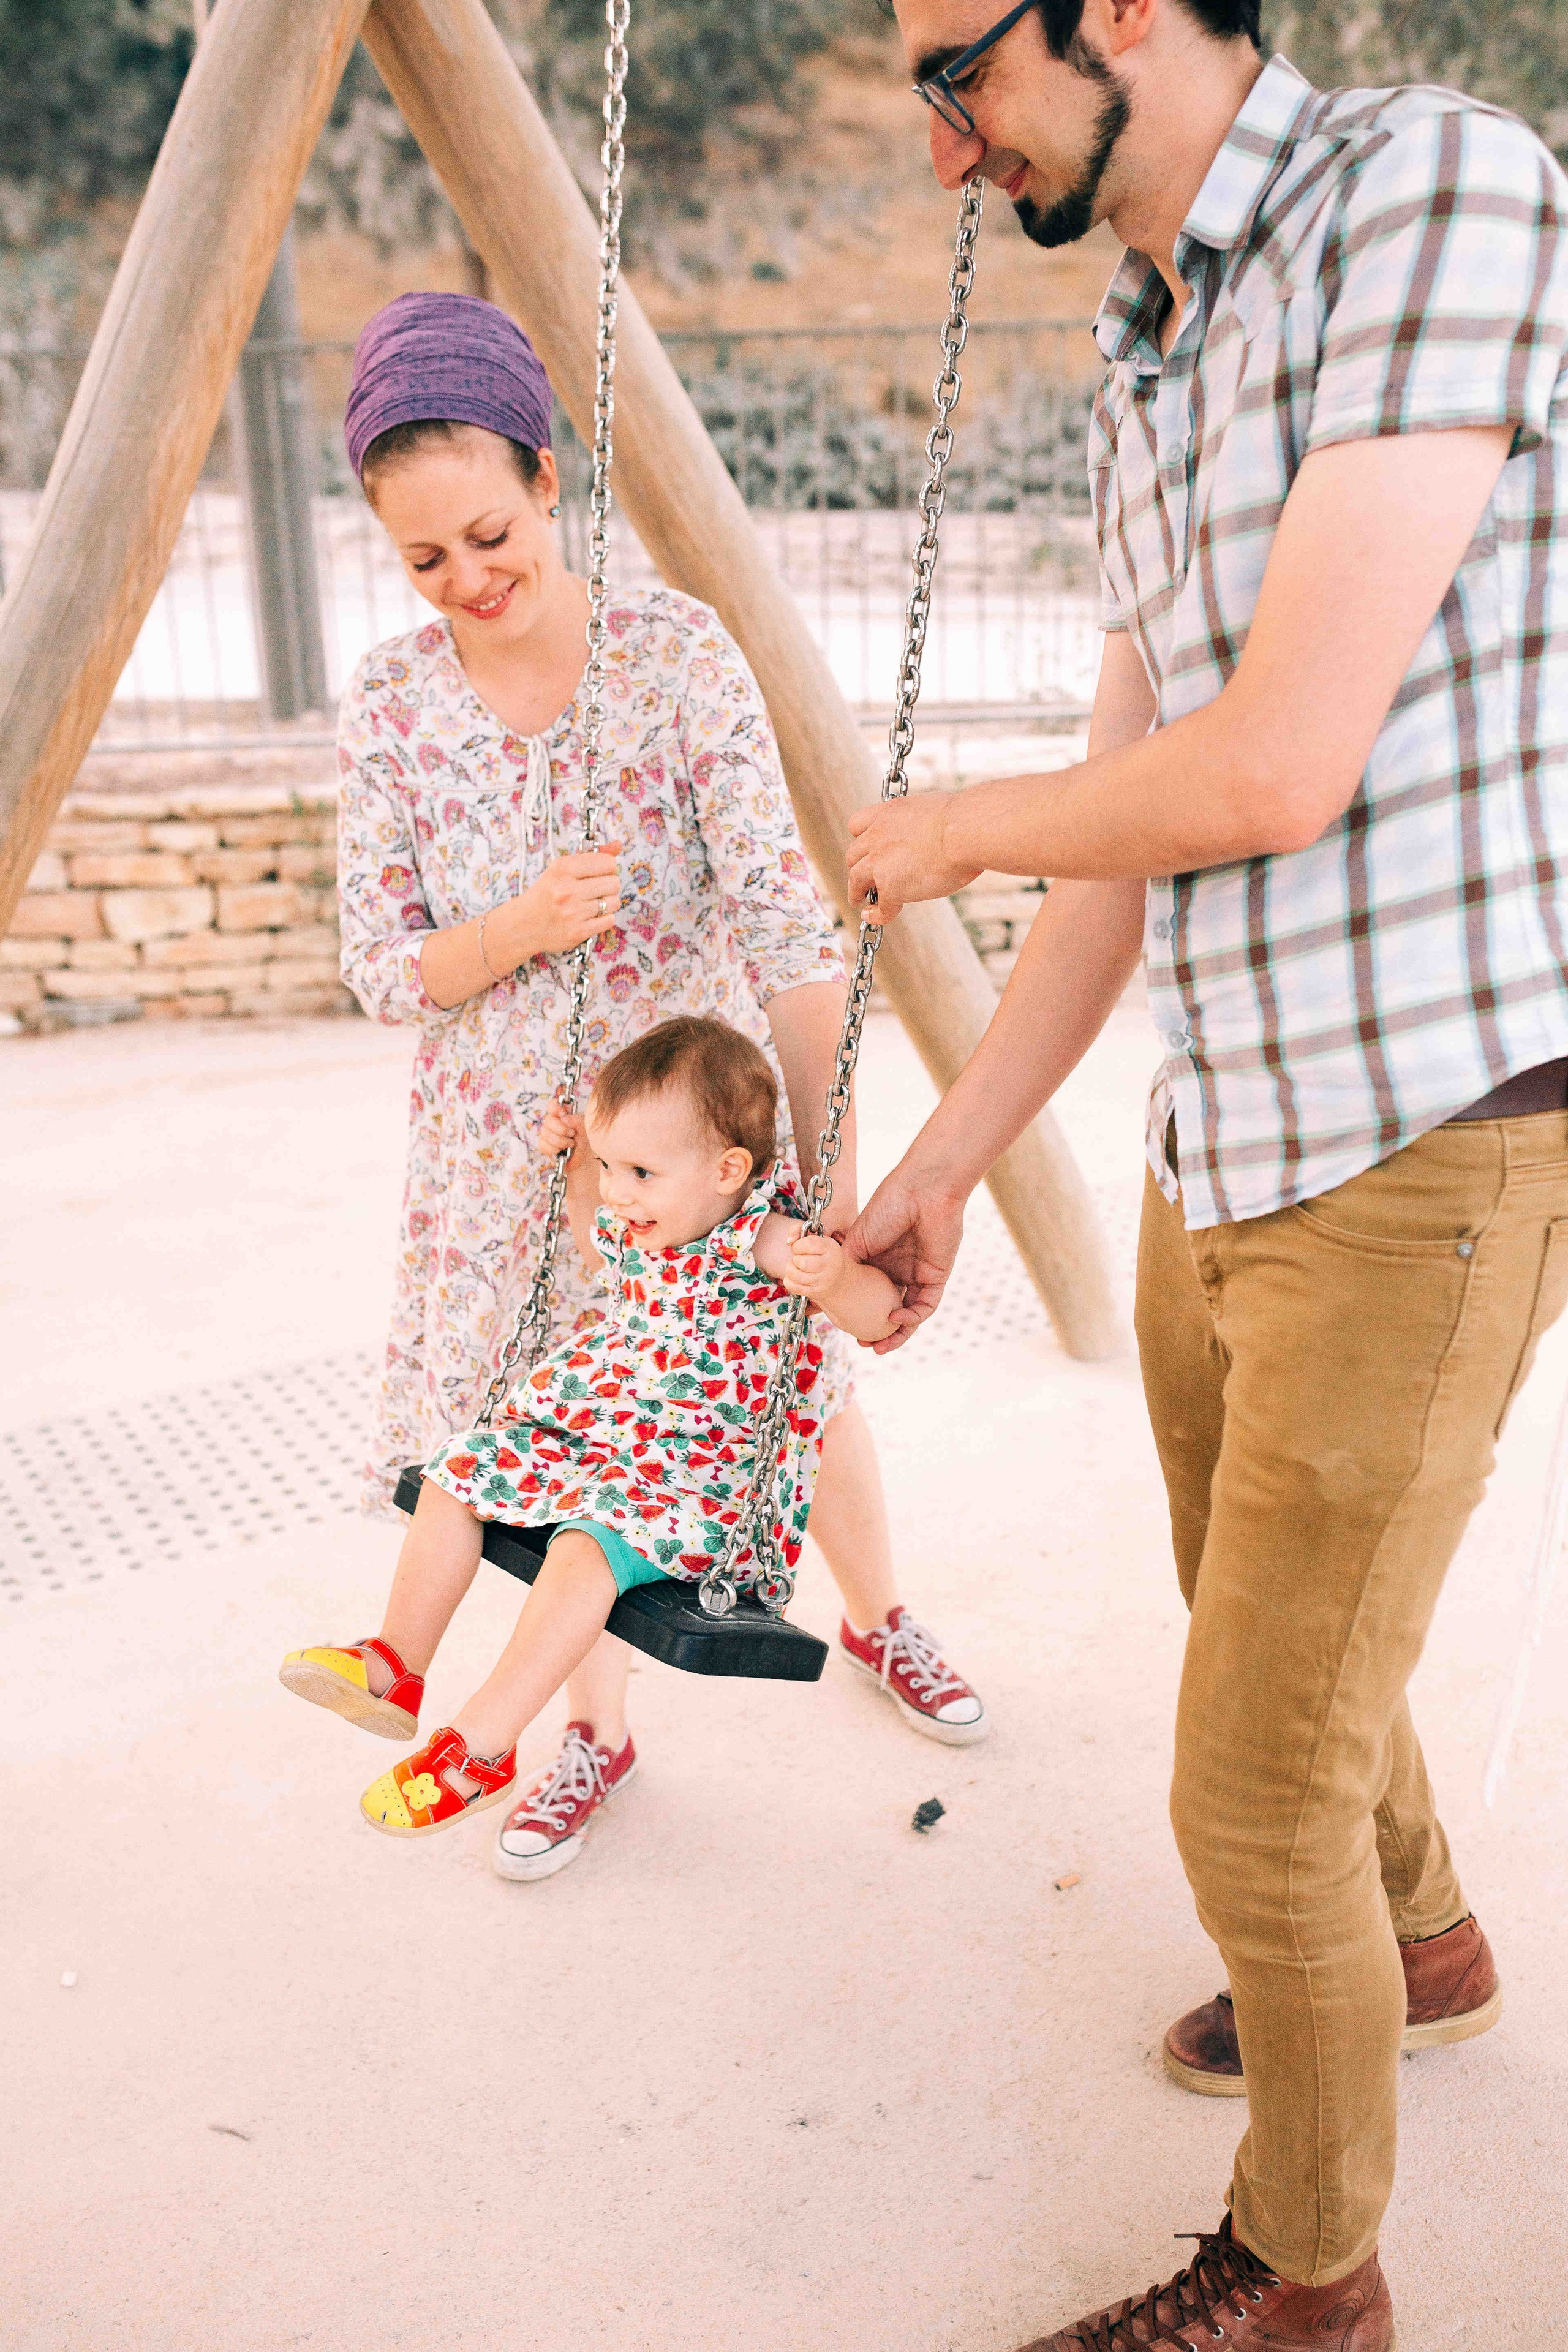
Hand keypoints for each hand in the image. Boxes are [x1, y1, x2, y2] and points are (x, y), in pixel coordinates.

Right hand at [512, 845, 624, 955]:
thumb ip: (591, 856)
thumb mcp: (561, 869)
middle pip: (614, 882)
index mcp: (563, 869)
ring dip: (607, 903)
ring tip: (592, 903)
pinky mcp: (578, 932)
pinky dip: (604, 918)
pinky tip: (590, 916)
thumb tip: (618, 845)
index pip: (608, 862)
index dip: (608, 867)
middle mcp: (567, 890)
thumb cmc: (546, 894)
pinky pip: (610, 920)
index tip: (600, 872)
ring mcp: (573, 913)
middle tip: (596, 889)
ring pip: (614, 902)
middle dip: (609, 885)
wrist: (523, 925)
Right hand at [539, 1102, 587, 1167]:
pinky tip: (562, 1150)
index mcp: (563, 1114)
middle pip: (548, 1120)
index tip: (563, 1113)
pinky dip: (555, 1149)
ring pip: (546, 1134)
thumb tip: (564, 1118)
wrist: (583, 1157)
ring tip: (571, 1144)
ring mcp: (547, 1133)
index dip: (555, 1107)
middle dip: (562, 1129)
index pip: (552, 1105)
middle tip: (572, 1134)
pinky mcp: (543, 1145)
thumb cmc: (584, 1140)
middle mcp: (553, 1122)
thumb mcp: (585, 1129)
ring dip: (561, 1141)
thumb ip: (577, 1121)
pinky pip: (543, 1145)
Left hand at [782, 1230, 845, 1304]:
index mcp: (830, 1247)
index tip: (798, 1247)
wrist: (838, 1278)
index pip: (808, 1244)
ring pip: (797, 1276)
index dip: (797, 1245)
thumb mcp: (816, 1239)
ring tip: (795, 1267)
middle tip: (798, 1259)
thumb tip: (789, 1241)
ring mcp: (824, 1280)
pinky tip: (793, 1277)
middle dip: (795, 1259)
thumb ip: (798, 1231)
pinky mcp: (817, 1291)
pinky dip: (789, 1282)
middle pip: (802, 1262)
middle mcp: (830, 1264)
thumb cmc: (822, 1255)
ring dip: (790, 1270)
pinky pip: (795, 1288)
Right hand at [841, 1165, 965, 1353]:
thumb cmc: (887, 1207)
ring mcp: (917, 1274)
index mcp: (876, 1259)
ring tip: (879, 1347)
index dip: (855, 1312)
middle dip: (875, 1330)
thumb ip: (840, 1266)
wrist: (922, 1190)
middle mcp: (897, 1269)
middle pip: (886, 1308)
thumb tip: (819, 1293)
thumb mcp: (855, 1240)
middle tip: (862, 1343)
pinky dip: (911, 1317)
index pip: (865, 1294)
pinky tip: (894, 1319)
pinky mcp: (936, 1277)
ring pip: (907, 1314)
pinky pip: (924, 1305)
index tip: (840, 1325)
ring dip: (895, 1334)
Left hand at [847, 794, 979, 924]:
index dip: (859, 840)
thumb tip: (937, 837)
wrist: (964, 833)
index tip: (865, 849)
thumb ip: (923, 825)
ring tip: (858, 900)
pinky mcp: (889, 886)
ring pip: (856, 880)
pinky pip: (879, 905)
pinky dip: (877, 914)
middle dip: (856, 867)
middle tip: (862, 878)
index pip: (857, 825)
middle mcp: (877, 835)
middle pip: (853, 855)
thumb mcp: (935, 812)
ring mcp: (879, 862)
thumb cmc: (963, 821)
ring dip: (855, 891)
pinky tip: (876, 916)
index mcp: (888, 813)